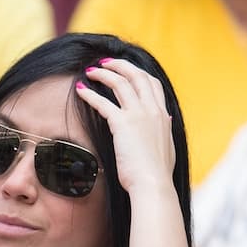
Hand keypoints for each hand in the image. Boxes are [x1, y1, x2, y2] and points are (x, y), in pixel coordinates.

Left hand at [75, 58, 174, 195]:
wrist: (153, 184)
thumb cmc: (156, 173)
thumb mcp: (166, 147)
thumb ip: (164, 131)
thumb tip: (166, 121)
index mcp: (162, 116)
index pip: (152, 84)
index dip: (137, 73)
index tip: (126, 69)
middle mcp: (153, 110)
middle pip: (137, 76)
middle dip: (120, 65)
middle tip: (105, 62)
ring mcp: (139, 115)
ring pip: (120, 83)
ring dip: (103, 74)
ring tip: (90, 71)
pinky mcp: (123, 124)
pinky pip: (103, 103)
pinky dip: (90, 94)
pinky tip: (80, 90)